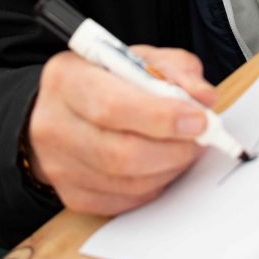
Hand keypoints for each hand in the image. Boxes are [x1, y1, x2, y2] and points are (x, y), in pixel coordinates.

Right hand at [26, 45, 216, 215]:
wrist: (63, 108)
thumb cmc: (104, 80)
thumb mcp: (137, 58)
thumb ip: (174, 70)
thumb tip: (204, 98)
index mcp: (67, 79)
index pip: (112, 106)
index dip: (161, 117)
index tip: (198, 119)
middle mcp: (54, 124)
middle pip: (120, 153)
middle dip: (173, 149)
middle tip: (200, 138)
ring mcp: (59, 165)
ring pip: (127, 182)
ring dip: (169, 168)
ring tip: (185, 148)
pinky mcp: (73, 195)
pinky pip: (125, 201)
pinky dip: (154, 185)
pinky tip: (162, 165)